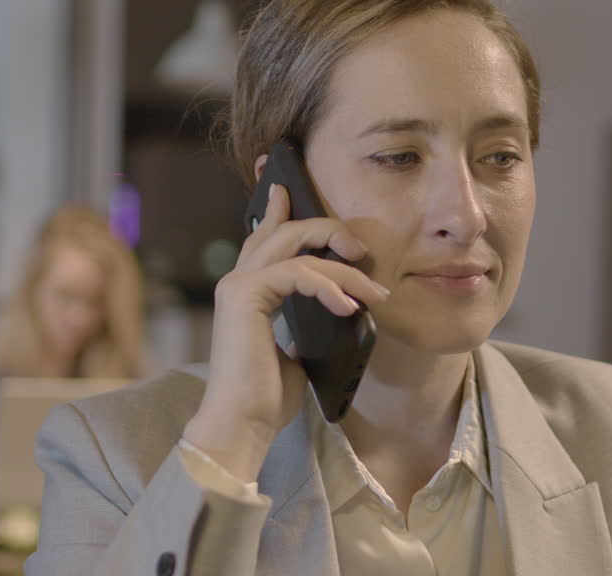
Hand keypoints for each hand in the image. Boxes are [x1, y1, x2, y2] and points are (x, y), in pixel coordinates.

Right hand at [182, 184, 388, 481]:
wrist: (243, 425)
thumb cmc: (267, 395)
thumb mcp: (297, 347)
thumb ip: (305, 317)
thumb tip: (339, 304)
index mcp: (249, 290)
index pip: (264, 237)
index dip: (274, 209)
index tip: (286, 186)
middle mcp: (238, 280)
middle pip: (285, 230)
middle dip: (327, 229)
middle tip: (362, 249)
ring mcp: (238, 285)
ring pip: (296, 247)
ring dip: (343, 268)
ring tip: (373, 294)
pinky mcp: (244, 296)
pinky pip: (296, 273)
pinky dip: (329, 287)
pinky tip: (349, 309)